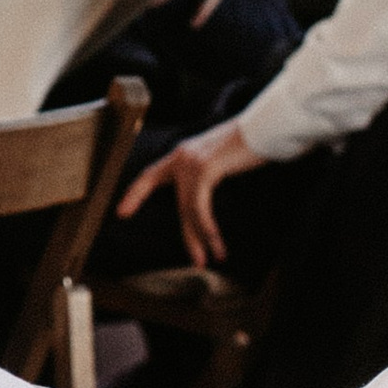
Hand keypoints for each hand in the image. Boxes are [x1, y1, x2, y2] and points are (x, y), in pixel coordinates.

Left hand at [115, 114, 267, 265]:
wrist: (265, 126)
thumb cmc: (249, 143)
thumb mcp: (220, 157)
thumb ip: (207, 170)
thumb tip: (203, 190)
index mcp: (183, 153)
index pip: (150, 175)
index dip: (135, 194)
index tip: (122, 212)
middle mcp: (182, 157)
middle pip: (179, 203)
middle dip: (187, 235)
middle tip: (196, 260)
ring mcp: (191, 162)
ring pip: (189, 210)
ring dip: (200, 238)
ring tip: (208, 259)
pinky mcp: (204, 169)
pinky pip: (200, 207)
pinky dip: (208, 229)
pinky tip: (216, 244)